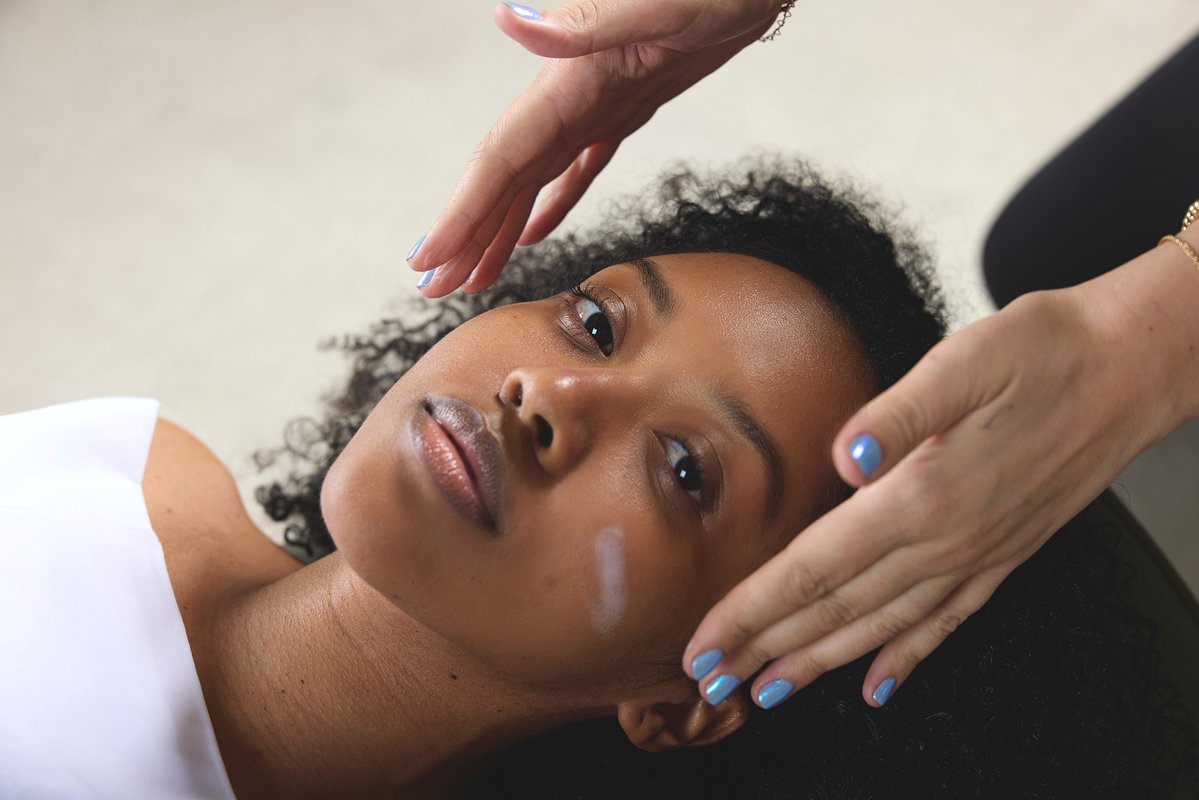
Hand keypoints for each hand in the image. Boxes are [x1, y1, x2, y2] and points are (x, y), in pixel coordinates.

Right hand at [407, 0, 783, 296]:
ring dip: (497, 228)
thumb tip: (510, 16)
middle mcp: (569, 96)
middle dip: (465, 234)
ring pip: (532, 179)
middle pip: (504, 176)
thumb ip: (584, 20)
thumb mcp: (658, 3)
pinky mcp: (626, 108)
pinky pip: (576, 168)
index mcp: (569, 80)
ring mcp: (595, 104)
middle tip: (432, 288)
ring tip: (471, 276)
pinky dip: (550, 204)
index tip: (427, 259)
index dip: (461, 212)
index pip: (502, 157)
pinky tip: (531, 235)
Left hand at [682, 241, 1198, 709]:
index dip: (751, 611)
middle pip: (834, 612)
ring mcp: (977, 557)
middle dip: (763, 649)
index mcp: (922, 496)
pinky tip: (877, 686)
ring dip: (817, 664)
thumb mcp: (964, 362)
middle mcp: (946, 541)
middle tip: (708, 681)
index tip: (703, 646)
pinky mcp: (1002, 557)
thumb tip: (842, 460)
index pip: (814, 569)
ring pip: (880, 629)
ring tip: (767, 692)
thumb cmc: (1043, 352)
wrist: (1131, 369)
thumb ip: (896, 416)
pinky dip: (903, 660)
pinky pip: (943, 624)